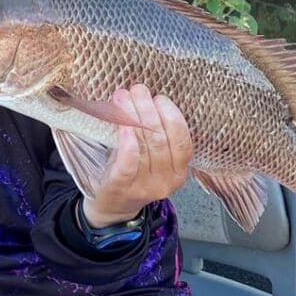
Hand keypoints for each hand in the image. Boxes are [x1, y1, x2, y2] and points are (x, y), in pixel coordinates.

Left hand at [81, 84, 192, 226]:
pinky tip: (123, 126)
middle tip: (138, 90)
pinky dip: (127, 143)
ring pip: (144, 147)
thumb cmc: (134, 172)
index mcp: (179, 171)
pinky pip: (128, 164)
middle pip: (161, 140)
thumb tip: (147, 95)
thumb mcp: (153, 157)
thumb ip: (157, 133)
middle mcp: (166, 181)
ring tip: (123, 97)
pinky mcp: (121, 188)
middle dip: (149, 110)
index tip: (159, 97)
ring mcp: (144, 187)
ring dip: (133, 117)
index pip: (182, 141)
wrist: (113, 205)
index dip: (172, 116)